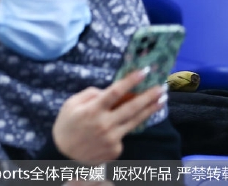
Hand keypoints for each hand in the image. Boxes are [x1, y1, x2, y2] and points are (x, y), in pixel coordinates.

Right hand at [52, 68, 166, 162]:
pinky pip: (124, 133)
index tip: (142, 72)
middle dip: (148, 96)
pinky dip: (126, 125)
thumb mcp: (70, 105)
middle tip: (162, 87)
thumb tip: (107, 91)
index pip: (115, 92)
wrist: (65, 156)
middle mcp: (105, 124)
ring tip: (162, 100)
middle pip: (131, 107)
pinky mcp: (116, 149)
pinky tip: (124, 122)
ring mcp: (112, 138)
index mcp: (92, 110)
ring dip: (150, 109)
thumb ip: (89, 95)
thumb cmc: (66, 126)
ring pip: (135, 121)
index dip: (129, 81)